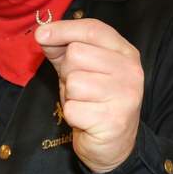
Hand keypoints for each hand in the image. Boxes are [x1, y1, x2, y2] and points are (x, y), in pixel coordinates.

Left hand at [35, 19, 143, 173]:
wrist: (112, 145)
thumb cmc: (94, 101)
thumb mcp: (80, 69)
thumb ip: (63, 49)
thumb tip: (42, 34)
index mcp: (125, 52)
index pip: (93, 29)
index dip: (64, 29)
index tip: (41, 35)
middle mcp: (131, 71)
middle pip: (76, 53)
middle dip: (66, 72)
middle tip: (78, 88)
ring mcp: (126, 96)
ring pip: (73, 82)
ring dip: (69, 95)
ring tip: (83, 103)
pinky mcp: (114, 120)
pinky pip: (72, 109)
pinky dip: (71, 115)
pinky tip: (85, 119)